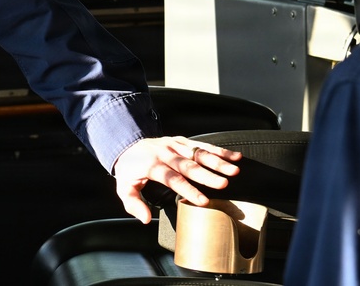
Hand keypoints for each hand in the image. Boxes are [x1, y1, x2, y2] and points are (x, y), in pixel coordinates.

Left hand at [113, 136, 241, 223]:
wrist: (126, 144)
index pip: (172, 179)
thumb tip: (145, 218)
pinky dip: (218, 150)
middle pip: (189, 165)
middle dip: (207, 175)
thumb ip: (133, 204)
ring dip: (217, 161)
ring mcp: (174, 145)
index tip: (203, 201)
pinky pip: (201, 145)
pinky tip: (233, 156)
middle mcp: (165, 153)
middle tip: (224, 184)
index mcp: (152, 165)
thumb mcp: (125, 187)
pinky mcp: (181, 141)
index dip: (188, 190)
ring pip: (198, 153)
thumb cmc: (129, 169)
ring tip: (234, 169)